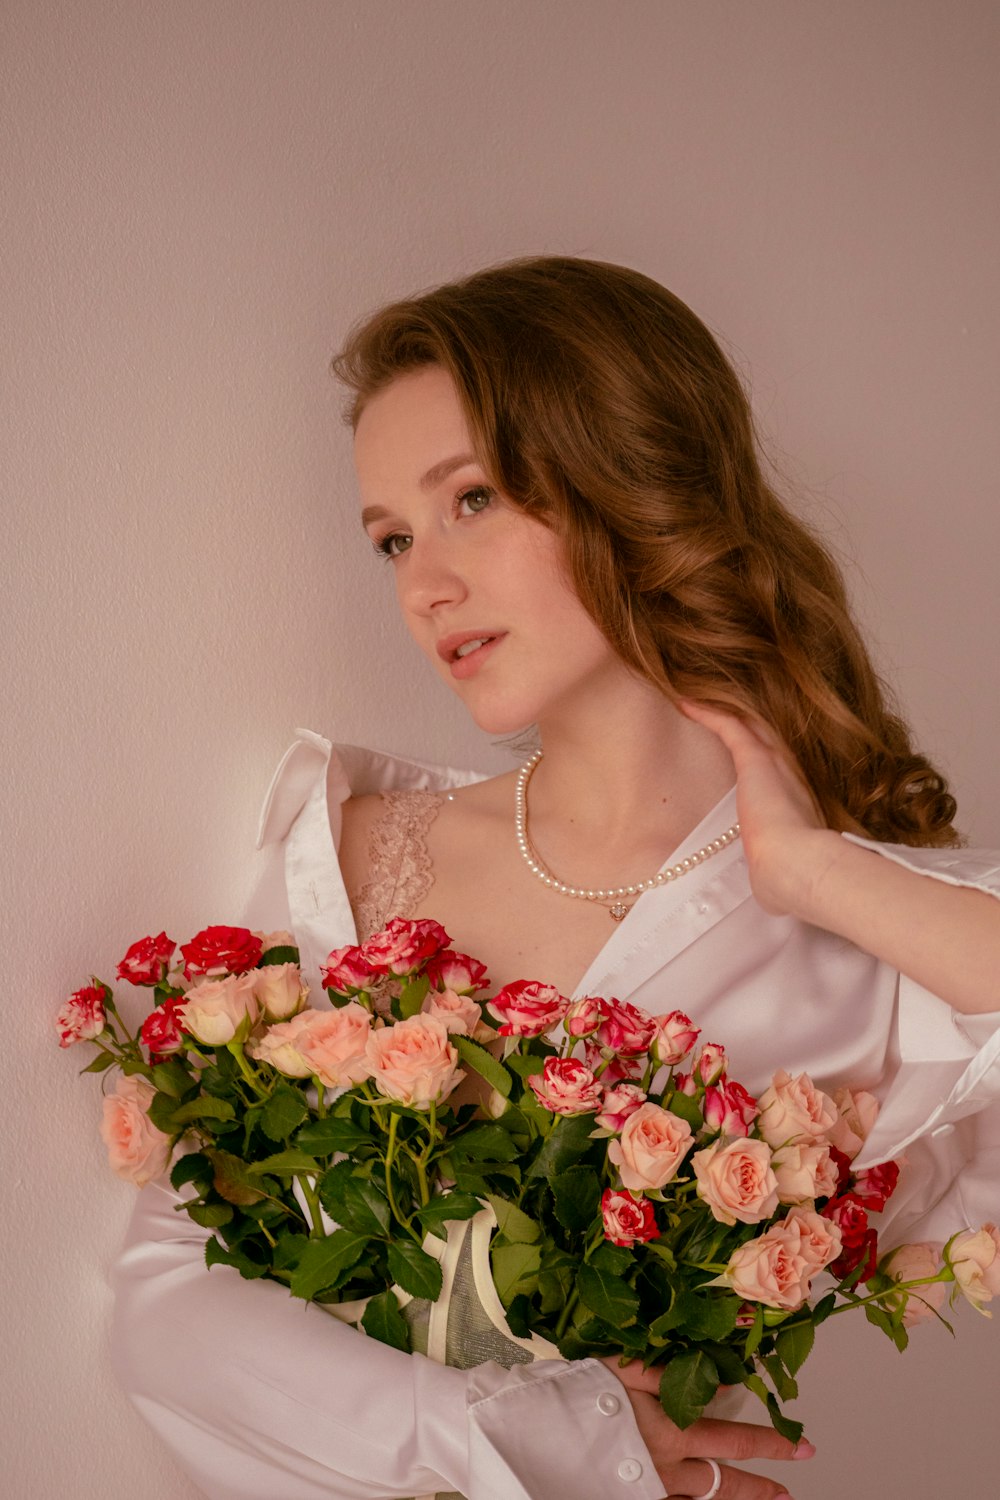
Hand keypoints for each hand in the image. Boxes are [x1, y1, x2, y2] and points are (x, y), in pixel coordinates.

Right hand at [600, 1357, 813, 1499]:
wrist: (533, 1432)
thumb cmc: (579, 1391)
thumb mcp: (628, 1367)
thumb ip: (674, 1373)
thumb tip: (721, 1375)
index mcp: (673, 1434)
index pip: (736, 1440)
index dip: (773, 1444)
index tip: (803, 1447)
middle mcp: (668, 1472)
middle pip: (725, 1486)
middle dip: (761, 1489)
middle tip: (788, 1491)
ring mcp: (648, 1493)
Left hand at [677, 700, 840, 918]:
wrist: (797, 868)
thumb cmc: (790, 878)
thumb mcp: (780, 873)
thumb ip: (774, 874)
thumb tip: (769, 894)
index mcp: (797, 802)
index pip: (778, 769)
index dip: (762, 752)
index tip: (746, 743)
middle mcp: (790, 776)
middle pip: (766, 737)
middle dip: (745, 721)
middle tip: (721, 704)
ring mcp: (775, 765)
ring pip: (749, 725)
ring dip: (723, 710)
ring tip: (698, 695)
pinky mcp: (756, 760)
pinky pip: (729, 725)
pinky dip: (708, 712)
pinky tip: (685, 701)